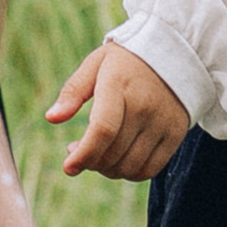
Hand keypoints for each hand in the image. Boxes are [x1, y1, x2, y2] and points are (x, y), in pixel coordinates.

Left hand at [46, 38, 190, 181]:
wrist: (175, 52)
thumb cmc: (127, 60)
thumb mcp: (96, 64)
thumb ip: (73, 91)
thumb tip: (51, 118)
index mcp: (119, 85)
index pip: (102, 130)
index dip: (84, 154)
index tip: (68, 167)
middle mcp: (144, 106)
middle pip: (113, 152)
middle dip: (89, 161)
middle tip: (77, 151)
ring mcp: (162, 122)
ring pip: (130, 166)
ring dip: (107, 170)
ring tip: (96, 155)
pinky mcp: (175, 134)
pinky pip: (150, 169)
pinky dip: (129, 174)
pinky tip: (118, 161)